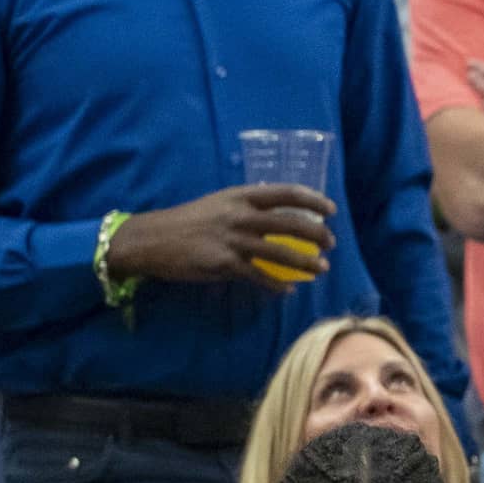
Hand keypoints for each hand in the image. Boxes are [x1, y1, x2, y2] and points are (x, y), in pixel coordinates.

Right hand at [107, 185, 336, 291]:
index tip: (331, 210)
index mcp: (242, 196)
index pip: (287, 193)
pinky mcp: (223, 264)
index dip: (313, 200)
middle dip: (316, 235)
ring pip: (280, 252)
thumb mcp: (220, 203)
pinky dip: (276, 284)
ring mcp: (233, 240)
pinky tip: (287, 289)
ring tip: (321, 269)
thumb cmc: (188, 220)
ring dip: (305, 262)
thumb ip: (248, 207)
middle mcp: (240, 215)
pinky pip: (258, 275)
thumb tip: (278, 216)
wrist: (152, 239)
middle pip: (290, 223)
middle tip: (331, 243)